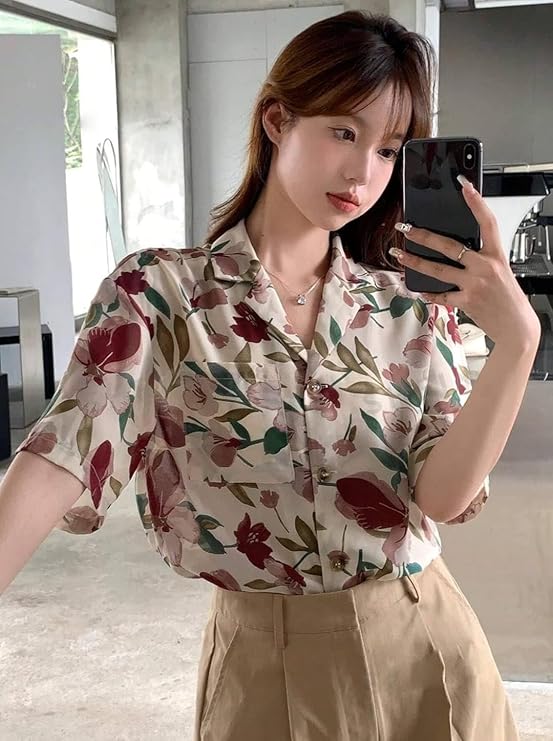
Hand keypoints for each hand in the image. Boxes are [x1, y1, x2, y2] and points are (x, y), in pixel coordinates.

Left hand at [390, 179, 540, 349]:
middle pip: (449, 246)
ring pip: (438, 269)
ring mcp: (475, 285)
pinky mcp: (466, 302)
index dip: (476, 201)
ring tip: (399, 255)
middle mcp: (485, 267)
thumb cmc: (508, 298)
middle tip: (406, 228)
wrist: (517, 327)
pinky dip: (428, 292)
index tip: (463, 185)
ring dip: (415, 261)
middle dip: (423, 235)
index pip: (487, 222)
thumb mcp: (500, 271)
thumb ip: (480, 259)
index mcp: (496, 255)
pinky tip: (417, 287)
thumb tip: (456, 252)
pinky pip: (441, 295)